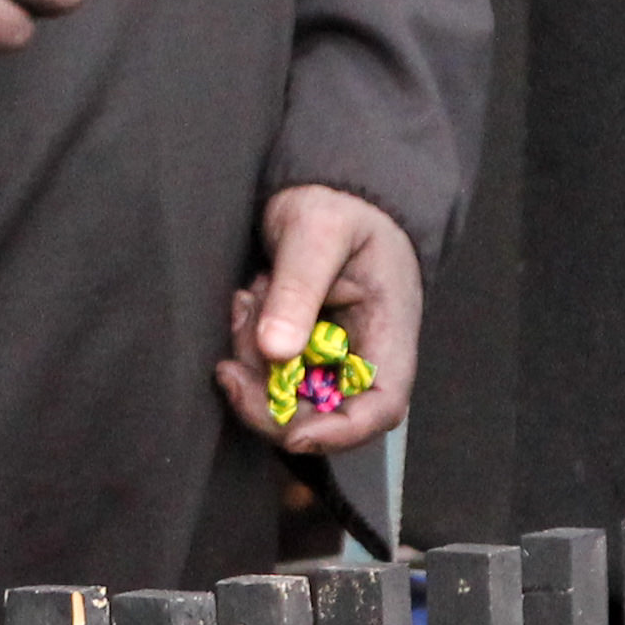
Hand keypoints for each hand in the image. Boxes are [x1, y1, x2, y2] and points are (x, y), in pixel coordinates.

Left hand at [212, 184, 418, 453]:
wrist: (325, 191)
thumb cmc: (338, 204)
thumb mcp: (317, 233)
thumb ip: (299, 289)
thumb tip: (275, 351)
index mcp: (390, 333)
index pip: (380, 405)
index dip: (340, 432)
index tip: (292, 433)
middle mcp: (363, 356)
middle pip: (322, 414)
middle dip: (268, 394)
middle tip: (234, 357)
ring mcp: (330, 357)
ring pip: (286, 394)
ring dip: (253, 362)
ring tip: (248, 298)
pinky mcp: (302, 350)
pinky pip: (269, 370)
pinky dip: (248, 346)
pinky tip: (246, 302)